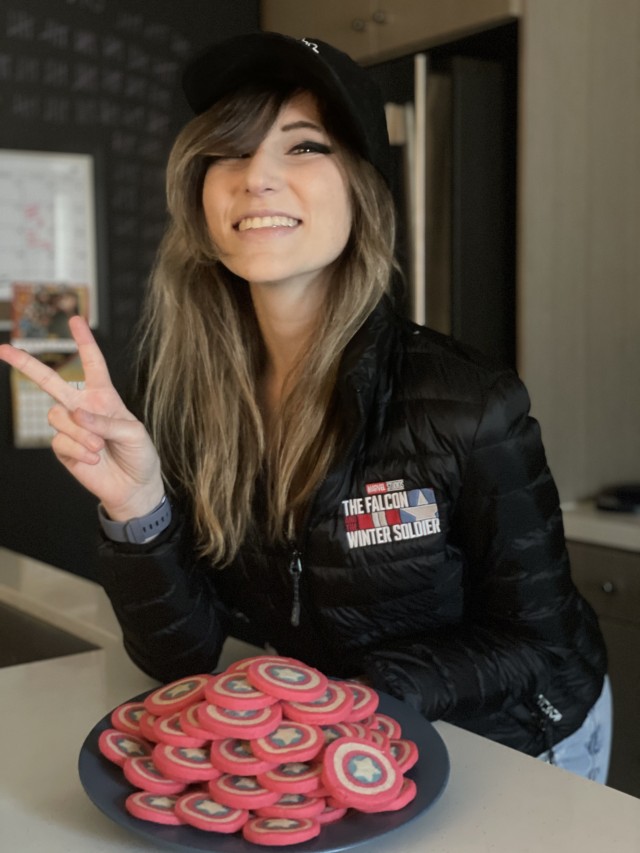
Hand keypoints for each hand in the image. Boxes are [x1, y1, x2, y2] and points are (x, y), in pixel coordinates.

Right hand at [0, 316, 163, 520]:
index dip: (84, 342)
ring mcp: (71, 428)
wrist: (133, 487)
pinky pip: (60, 441)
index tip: (75, 320)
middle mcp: (83, 408)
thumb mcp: (134, 434)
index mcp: (104, 397)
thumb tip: (78, 414)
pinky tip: (93, 459)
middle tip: (3, 349)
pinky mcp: (63, 448)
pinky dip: (79, 451)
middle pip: (50, 382)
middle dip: (26, 364)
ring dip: (81, 434)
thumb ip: (107, 422)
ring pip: (58, 417)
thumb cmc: (139, 455)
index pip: (93, 364)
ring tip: (99, 448)